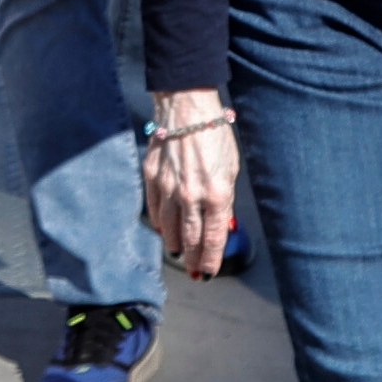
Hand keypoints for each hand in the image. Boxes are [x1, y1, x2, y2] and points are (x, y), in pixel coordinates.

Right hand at [144, 96, 238, 279]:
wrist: (187, 108)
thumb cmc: (214, 136)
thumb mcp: (230, 169)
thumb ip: (224, 200)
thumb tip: (219, 224)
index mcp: (216, 195)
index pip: (212, 239)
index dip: (210, 260)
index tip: (208, 272)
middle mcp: (191, 196)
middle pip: (190, 239)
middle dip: (193, 260)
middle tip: (195, 273)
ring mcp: (168, 188)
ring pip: (168, 229)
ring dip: (175, 245)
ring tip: (180, 254)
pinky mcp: (151, 179)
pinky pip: (153, 211)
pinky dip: (159, 225)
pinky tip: (163, 230)